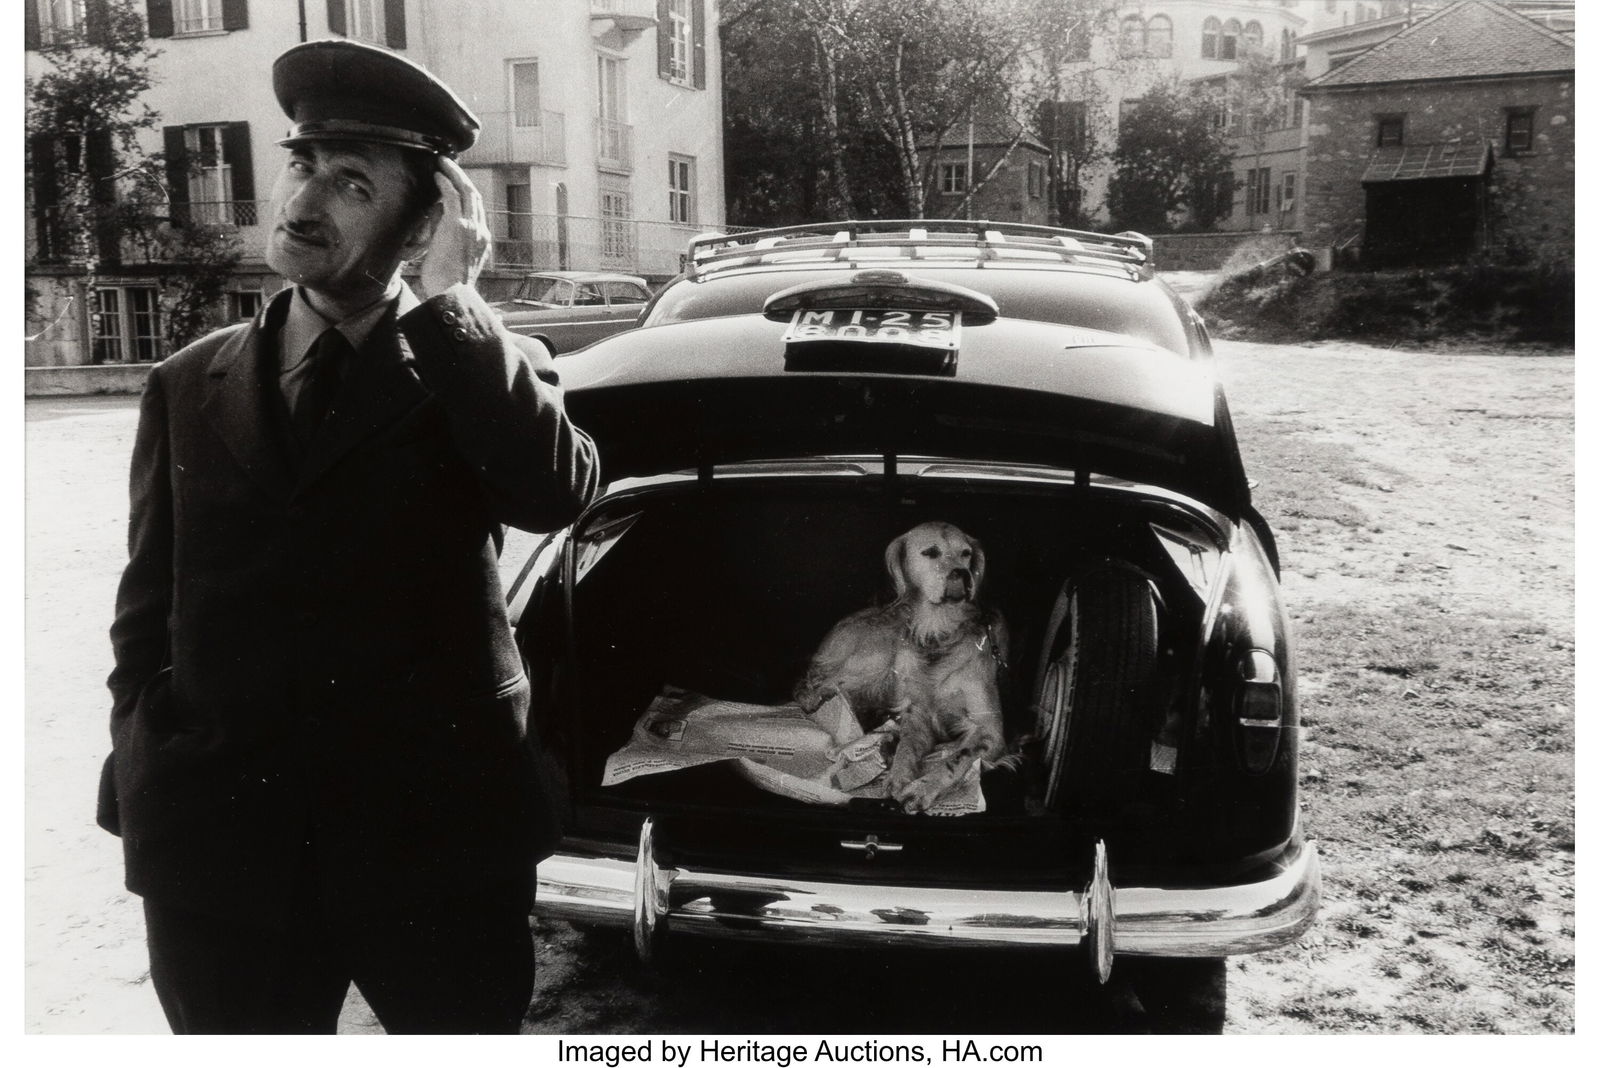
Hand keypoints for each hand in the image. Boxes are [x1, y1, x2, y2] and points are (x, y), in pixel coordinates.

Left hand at [417, 155, 489, 297]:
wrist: (451, 295)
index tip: (455, 183)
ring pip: (467, 191)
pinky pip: (453, 196)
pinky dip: (446, 183)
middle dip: (462, 177)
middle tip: (449, 164)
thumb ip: (445, 233)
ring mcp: (471, 227)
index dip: (466, 193)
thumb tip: (435, 212)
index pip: (477, 210)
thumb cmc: (447, 284)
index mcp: (482, 241)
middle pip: (475, 196)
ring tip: (443, 162)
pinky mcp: (458, 225)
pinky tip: (437, 175)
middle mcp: (481, 231)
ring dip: (454, 174)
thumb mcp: (451, 258)